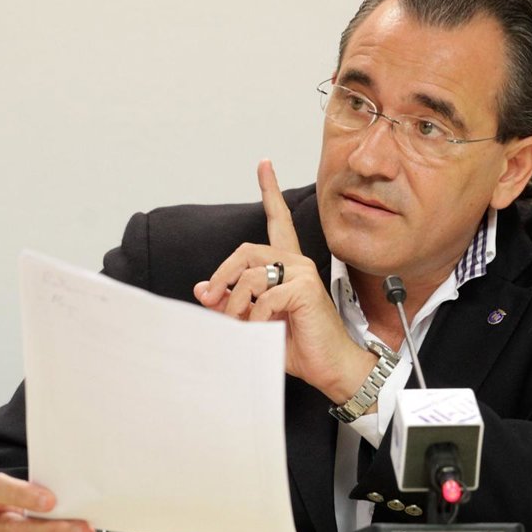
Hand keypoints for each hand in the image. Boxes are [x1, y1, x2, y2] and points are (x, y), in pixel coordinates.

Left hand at [193, 160, 376, 404]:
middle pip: (246, 250)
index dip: (270, 191)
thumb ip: (232, 303)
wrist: (330, 367)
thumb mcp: (255, 322)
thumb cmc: (299, 345)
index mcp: (288, 266)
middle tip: (209, 298)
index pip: (278, 220)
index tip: (264, 164)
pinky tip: (265, 329)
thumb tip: (202, 290)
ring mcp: (302, 273)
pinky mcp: (305, 288)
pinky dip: (255, 318)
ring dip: (235, 305)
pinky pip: (264, 297)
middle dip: (221, 275)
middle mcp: (297, 263)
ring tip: (241, 325)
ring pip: (250, 275)